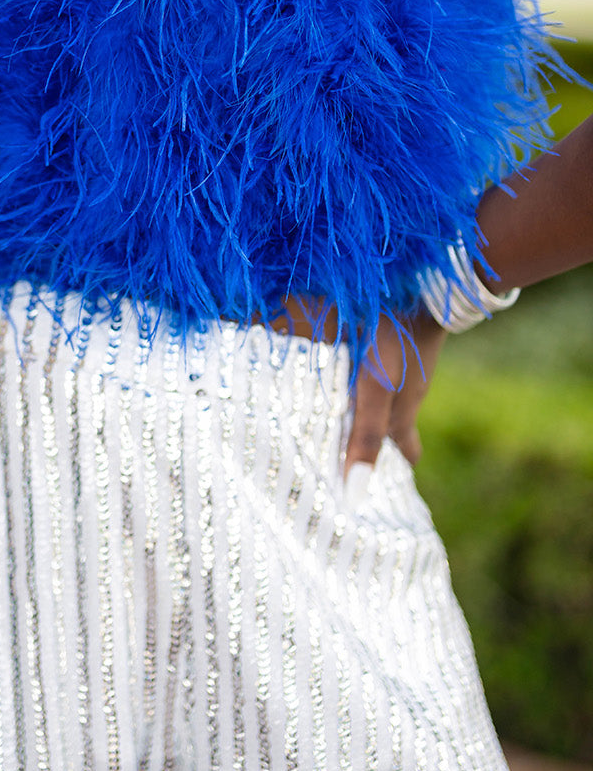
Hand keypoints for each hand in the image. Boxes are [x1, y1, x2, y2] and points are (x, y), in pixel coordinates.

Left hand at [344, 310, 445, 494]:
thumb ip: (364, 434)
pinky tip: (350, 365)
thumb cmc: (397, 337)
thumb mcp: (377, 387)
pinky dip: (366, 376)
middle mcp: (407, 387)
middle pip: (394, 420)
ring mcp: (405, 360)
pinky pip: (380, 364)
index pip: (403, 446)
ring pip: (387, 391)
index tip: (389, 481)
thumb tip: (355, 493)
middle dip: (379, 437)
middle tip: (363, 450)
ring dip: (371, 406)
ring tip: (350, 413)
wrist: (420, 277)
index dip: (395, 463)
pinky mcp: (395, 333)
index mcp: (403, 408)